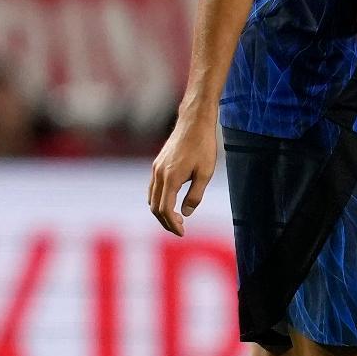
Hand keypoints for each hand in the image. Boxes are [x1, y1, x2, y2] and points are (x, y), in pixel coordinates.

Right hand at [148, 112, 218, 235]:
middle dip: (166, 221)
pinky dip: (158, 200)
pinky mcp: (157, 164)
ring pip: (151, 198)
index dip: (172, 224)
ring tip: (176, 220)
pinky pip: (153, 188)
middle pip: (155, 207)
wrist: (194, 122)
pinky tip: (170, 203)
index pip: (165, 209)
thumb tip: (185, 213)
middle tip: (180, 230)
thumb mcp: (205, 173)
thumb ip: (195, 195)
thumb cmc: (203, 146)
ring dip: (161, 212)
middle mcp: (158, 174)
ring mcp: (155, 168)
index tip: (183, 232)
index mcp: (170, 178)